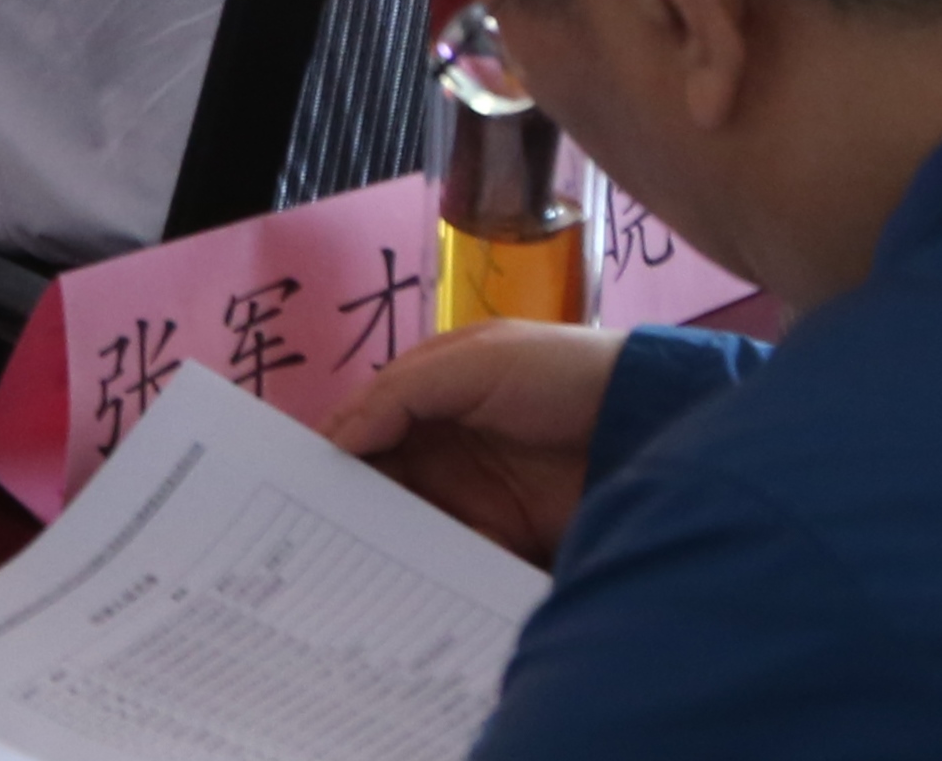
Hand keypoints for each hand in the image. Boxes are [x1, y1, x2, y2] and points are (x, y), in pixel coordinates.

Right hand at [327, 318, 620, 565]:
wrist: (649, 425)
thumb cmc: (559, 374)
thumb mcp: (474, 361)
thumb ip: (401, 393)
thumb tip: (334, 439)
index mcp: (431, 394)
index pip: (367, 424)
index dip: (334, 449)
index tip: (292, 484)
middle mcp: (446, 446)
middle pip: (382, 480)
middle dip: (351, 504)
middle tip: (307, 535)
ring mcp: (476, 495)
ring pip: (412, 522)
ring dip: (386, 539)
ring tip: (346, 566)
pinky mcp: (506, 539)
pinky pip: (454, 556)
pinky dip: (431, 567)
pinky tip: (405, 580)